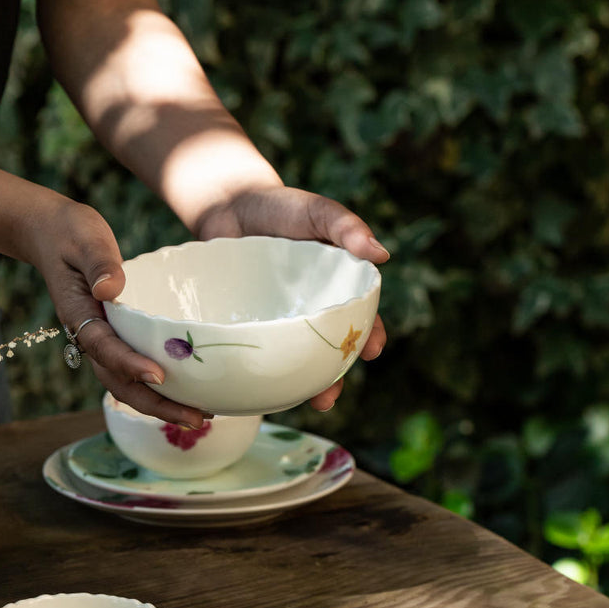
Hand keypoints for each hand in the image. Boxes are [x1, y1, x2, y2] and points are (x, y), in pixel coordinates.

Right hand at [30, 198, 207, 427]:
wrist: (54, 235)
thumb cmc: (71, 234)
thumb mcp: (84, 238)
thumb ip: (98, 262)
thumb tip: (111, 287)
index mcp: (80, 315)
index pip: (104, 347)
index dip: (129, 364)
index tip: (158, 375)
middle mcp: (91, 336)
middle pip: (119, 382)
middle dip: (156, 404)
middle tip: (197, 418)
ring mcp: (105, 340)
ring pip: (129, 384)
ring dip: (162, 404)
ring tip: (203, 416)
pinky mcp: (118, 337)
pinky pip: (137, 368)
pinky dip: (162, 386)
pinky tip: (193, 392)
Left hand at [197, 186, 388, 410]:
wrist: (227, 204)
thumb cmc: (280, 206)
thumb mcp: (317, 211)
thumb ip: (346, 227)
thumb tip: (382, 254)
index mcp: (335, 285)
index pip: (360, 316)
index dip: (369, 335)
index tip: (371, 352)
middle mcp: (310, 309)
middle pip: (330, 348)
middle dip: (335, 375)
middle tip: (330, 396)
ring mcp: (278, 319)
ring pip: (296, 357)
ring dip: (303, 383)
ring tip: (305, 403)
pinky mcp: (247, 325)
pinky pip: (259, 352)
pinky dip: (264, 373)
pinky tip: (261, 392)